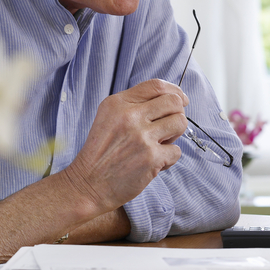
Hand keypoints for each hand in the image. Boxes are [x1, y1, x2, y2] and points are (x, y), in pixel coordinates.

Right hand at [61, 79, 188, 215]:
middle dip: (178, 112)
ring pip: (180, 123)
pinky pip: (176, 151)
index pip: (156, 85)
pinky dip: (169, 158)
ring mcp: (142, 137)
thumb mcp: (108, 117)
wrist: (89, 184)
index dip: (174, 90)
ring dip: (175, 134)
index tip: (181, 99)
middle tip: (169, 126)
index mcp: (118, 103)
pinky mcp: (151, 158)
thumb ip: (133, 105)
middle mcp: (130, 116)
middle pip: (173, 101)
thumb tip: (170, 99)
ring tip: (162, 143)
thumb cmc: (102, 152)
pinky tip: (155, 162)